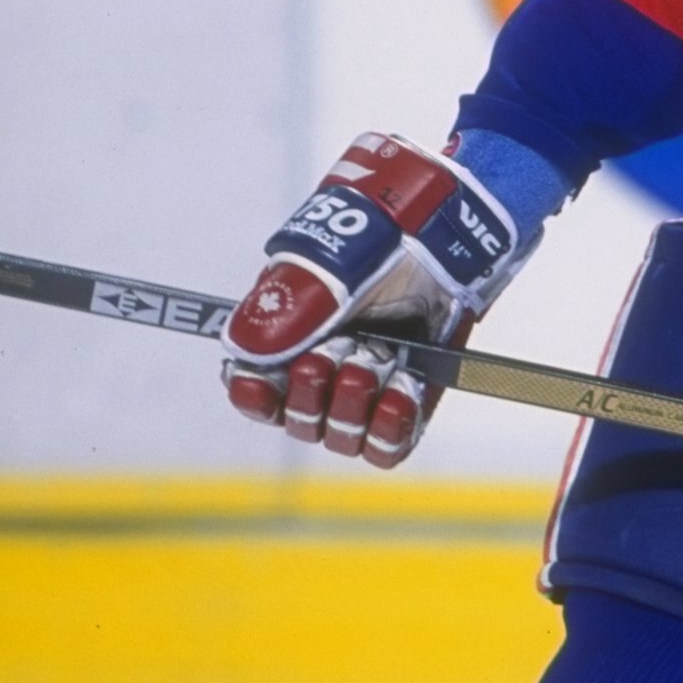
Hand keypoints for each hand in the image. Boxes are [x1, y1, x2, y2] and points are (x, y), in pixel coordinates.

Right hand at [222, 132, 519, 468]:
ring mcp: (366, 391)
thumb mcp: (318, 271)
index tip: (261, 381)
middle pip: (298, 421)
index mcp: (284, 341)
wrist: (439, 236)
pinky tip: (397, 393)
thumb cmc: (374, 244)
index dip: (255, 394)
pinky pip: (387, 446)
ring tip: (368, 364)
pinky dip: (388, 428)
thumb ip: (281, 312)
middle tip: (331, 354)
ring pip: (342, 438)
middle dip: (311, 392)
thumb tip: (244, 354)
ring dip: (351, 407)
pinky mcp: (408, 402)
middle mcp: (322, 373)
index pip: (253, 391)